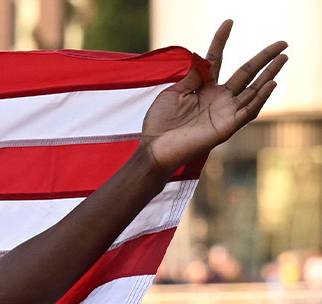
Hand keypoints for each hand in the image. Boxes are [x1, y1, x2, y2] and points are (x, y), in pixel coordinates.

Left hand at [141, 20, 286, 173]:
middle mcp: (219, 98)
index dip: (221, 40)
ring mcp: (225, 112)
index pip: (217, 59)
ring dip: (269, 74)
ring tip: (283, 58)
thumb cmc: (160, 123)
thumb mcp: (174, 93)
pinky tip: (271, 84)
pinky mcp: (227, 126)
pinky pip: (249, 110)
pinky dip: (261, 97)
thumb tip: (203, 56)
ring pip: (254, 90)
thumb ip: (191, 76)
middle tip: (282, 43)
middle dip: (264, 58)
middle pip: (246, 73)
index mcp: (204, 88)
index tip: (228, 22)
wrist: (154, 148)